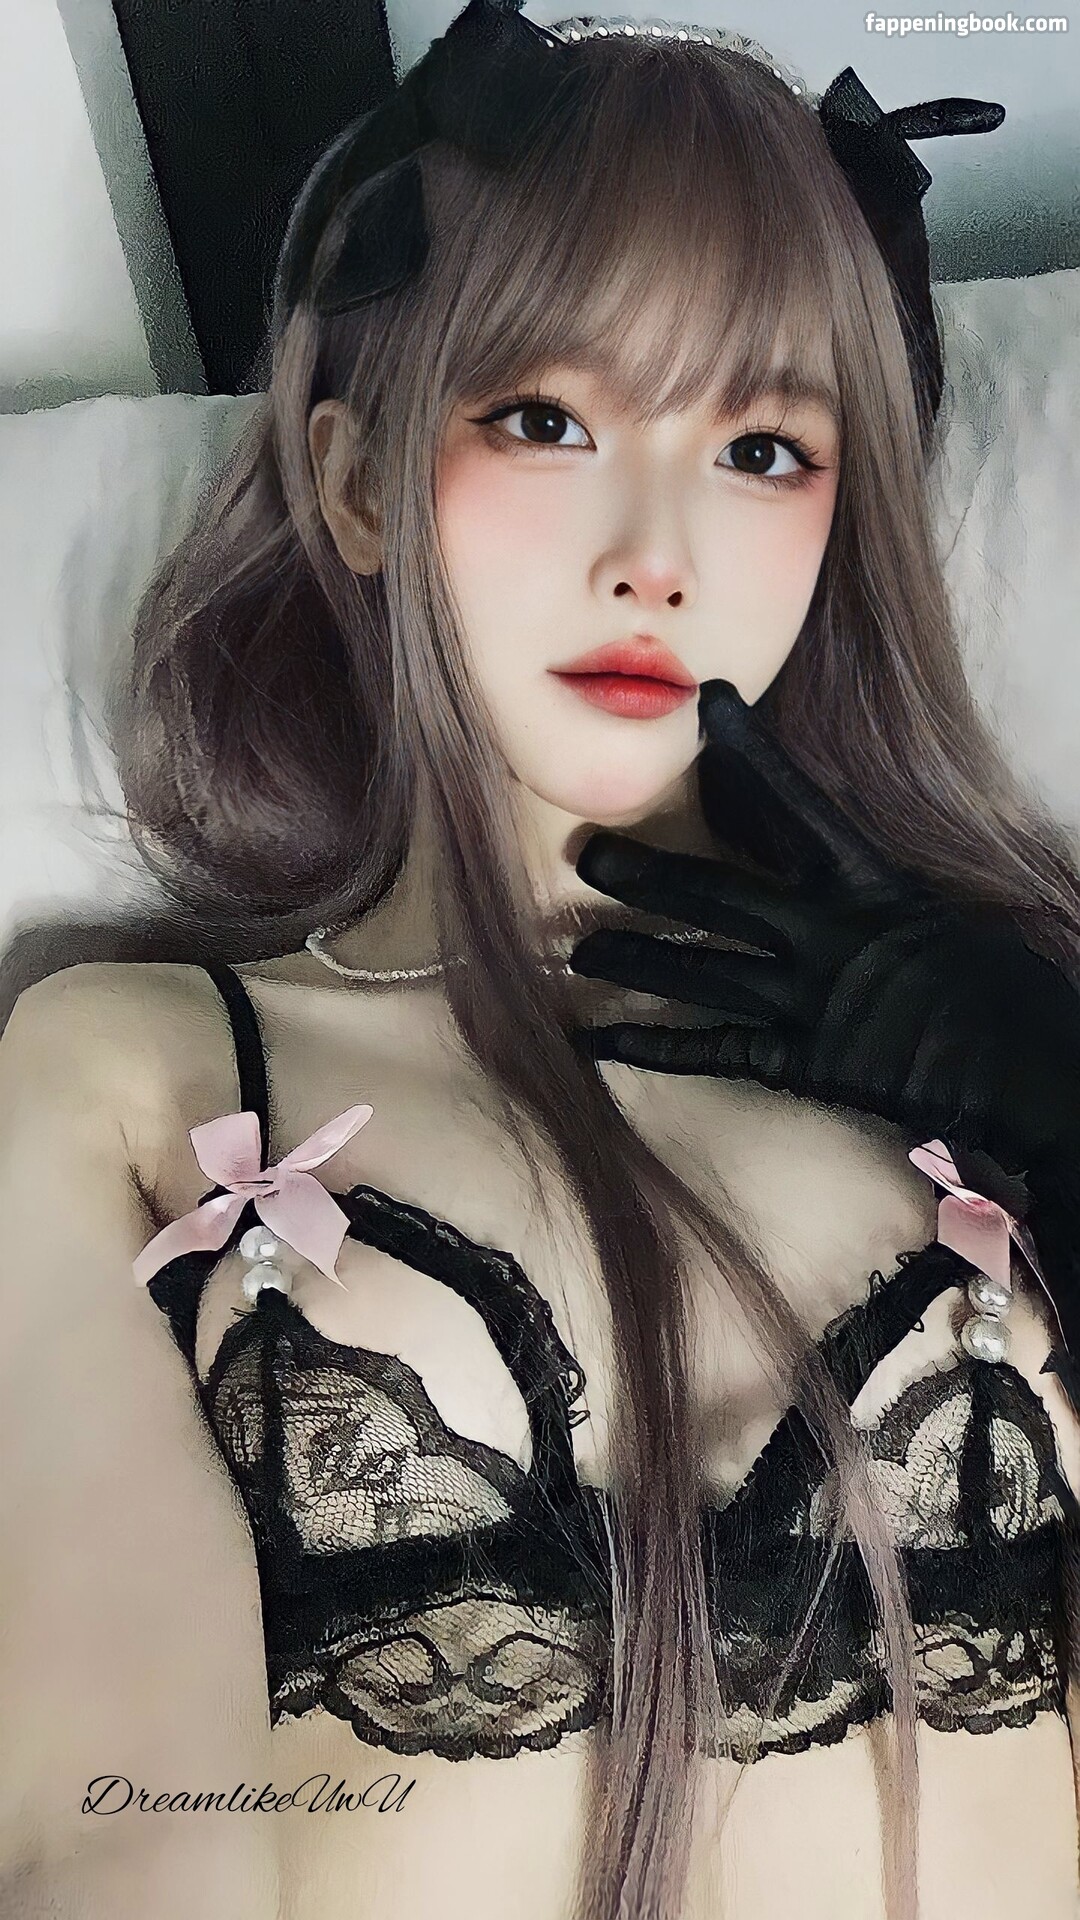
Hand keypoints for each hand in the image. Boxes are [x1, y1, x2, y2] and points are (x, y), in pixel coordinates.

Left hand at [568, 680, 1079, 1190]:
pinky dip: (647, 1046)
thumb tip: (843, 876)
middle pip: (714, 891)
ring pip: (696, 969)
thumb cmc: (1008, 993)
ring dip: (631, 956)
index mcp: (871, 883)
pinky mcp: (799, 1062)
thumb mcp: (949, 917)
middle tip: (585, 854)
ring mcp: (808, 1000)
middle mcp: (826, 934)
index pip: (798, 803)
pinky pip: (707, 1050)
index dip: (750, 753)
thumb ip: (883, 895)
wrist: (1028, 1074)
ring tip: (577, 949)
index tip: (710, 704)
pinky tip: (595, 1041)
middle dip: (644, 873)